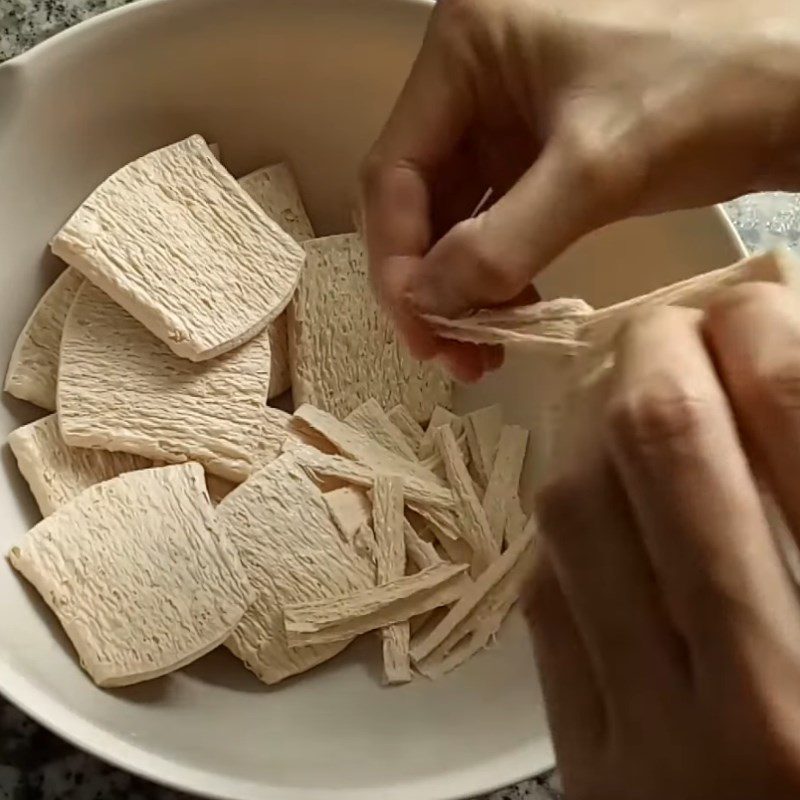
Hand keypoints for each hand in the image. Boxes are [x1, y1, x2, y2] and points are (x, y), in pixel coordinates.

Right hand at [361, 0, 799, 379]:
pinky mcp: (540, 148)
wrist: (795, 83)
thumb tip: (428, 305)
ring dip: (461, 286)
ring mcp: (506, 114)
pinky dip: (496, 270)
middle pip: (416, 198)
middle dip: (429, 281)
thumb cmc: (711, 88)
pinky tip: (513, 310)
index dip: (397, 258)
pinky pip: (496, 220)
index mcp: (467, 48)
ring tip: (483, 347)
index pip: (394, 169)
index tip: (422, 328)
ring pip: (454, 216)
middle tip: (450, 352)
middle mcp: (474, 77)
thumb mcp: (595, 169)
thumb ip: (499, 243)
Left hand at [528, 283, 799, 799]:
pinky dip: (568, 531)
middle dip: (656, 350)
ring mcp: (649, 738)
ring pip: (576, 507)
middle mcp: (760, 693)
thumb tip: (780, 375)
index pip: (791, 413)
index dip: (764, 331)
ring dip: (591, 429)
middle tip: (666, 323)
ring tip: (620, 403)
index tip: (754, 301)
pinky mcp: (584, 767)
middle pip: (661, 438)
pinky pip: (549, 597)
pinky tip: (597, 507)